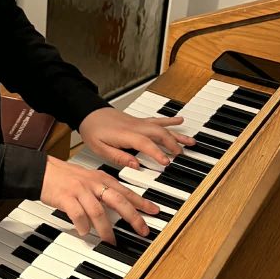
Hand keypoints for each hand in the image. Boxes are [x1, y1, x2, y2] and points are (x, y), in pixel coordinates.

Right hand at [39, 155, 157, 244]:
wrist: (41, 171)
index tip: (154, 211)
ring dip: (106, 229)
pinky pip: (78, 214)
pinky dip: (83, 225)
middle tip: (142, 230)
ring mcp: (80, 190)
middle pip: (118, 200)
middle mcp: (93, 183)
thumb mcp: (89, 179)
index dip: (142, 202)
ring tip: (111, 242)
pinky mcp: (66, 197)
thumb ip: (104, 190)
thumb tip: (121, 206)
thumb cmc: (65, 177)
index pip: (126, 191)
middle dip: (133, 217)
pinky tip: (85, 233)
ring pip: (99, 211)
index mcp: (101, 179)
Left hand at [78, 106, 194, 170]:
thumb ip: (118, 157)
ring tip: (190, 142)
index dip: (157, 153)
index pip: (145, 144)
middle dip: (173, 145)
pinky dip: (170, 121)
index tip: (166, 162)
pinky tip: (180, 121)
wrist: (88, 113)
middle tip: (181, 157)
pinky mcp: (139, 121)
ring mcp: (139, 123)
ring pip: (162, 127)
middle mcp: (136, 127)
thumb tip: (135, 165)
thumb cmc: (93, 130)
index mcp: (125, 135)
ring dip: (177, 135)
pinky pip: (158, 120)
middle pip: (159, 134)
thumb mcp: (100, 148)